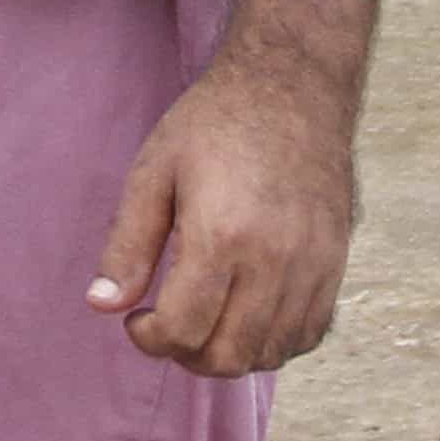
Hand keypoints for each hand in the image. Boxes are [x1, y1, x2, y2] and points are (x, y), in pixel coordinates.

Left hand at [90, 56, 360, 377]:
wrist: (293, 84)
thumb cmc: (216, 123)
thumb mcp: (155, 170)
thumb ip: (128, 243)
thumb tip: (103, 306)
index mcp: (221, 235)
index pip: (182, 330)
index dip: (148, 339)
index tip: (138, 317)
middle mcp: (274, 259)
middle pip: (227, 356)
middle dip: (185, 354)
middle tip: (170, 322)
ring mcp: (313, 263)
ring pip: (270, 353)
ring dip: (230, 353)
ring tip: (208, 318)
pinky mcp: (337, 261)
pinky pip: (309, 334)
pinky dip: (275, 341)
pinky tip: (249, 314)